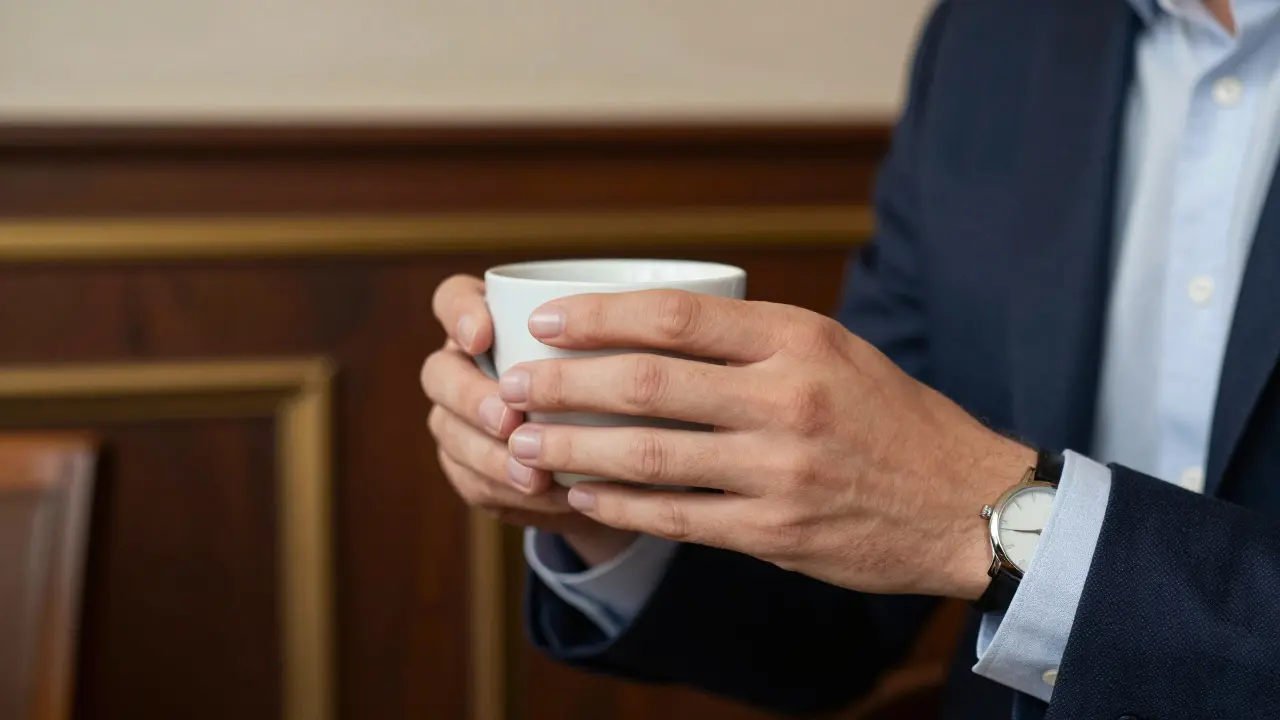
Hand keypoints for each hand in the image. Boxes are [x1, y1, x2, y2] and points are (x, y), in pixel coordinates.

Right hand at [421, 275, 638, 564]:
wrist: (621, 465)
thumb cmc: (628, 389)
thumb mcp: (632, 354)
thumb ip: (626, 336)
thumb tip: (652, 328)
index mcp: (494, 321)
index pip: (453, 298)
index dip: (458, 314)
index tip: (484, 337)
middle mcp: (468, 366)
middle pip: (439, 373)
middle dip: (470, 398)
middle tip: (508, 419)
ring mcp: (462, 420)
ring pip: (449, 433)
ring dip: (490, 456)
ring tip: (534, 476)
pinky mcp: (472, 471)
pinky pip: (472, 483)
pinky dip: (509, 493)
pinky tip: (547, 499)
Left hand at [498, 290, 1034, 598]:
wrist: (967, 503)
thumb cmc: (891, 417)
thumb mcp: (834, 350)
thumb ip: (752, 338)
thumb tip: (653, 328)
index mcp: (797, 339)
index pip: (674, 315)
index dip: (597, 318)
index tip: (545, 322)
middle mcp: (786, 399)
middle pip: (646, 384)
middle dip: (562, 384)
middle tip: (510, 386)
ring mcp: (780, 471)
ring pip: (648, 456)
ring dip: (572, 448)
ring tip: (524, 443)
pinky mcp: (775, 533)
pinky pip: (675, 517)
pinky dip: (618, 504)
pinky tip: (581, 492)